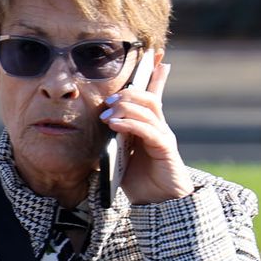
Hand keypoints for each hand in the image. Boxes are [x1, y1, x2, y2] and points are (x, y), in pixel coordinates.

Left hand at [101, 61, 193, 204]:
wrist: (158, 205)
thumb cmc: (137, 180)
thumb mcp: (118, 155)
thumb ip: (111, 139)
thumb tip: (95, 126)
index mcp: (148, 126)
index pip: (152, 94)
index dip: (154, 74)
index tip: (153, 54)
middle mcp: (159, 127)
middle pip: (147, 96)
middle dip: (126, 92)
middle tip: (106, 101)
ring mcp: (163, 136)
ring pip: (149, 108)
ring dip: (125, 106)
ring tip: (106, 113)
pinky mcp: (165, 149)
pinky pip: (149, 130)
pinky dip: (130, 124)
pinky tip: (114, 124)